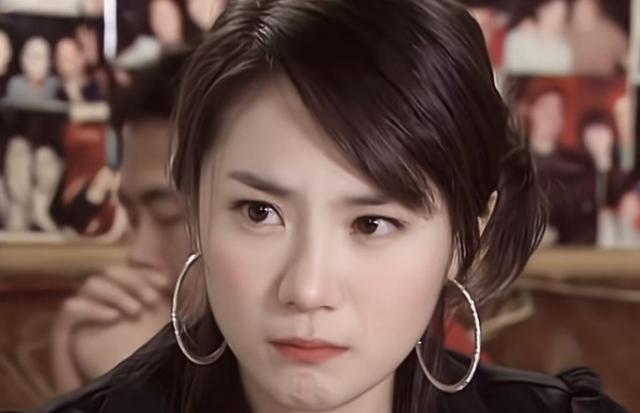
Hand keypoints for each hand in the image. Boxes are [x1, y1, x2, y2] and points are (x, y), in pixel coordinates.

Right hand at [51, 265, 170, 392]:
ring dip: (117, 294)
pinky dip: (94, 309)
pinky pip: (72, 307)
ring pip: (93, 284)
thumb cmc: (131, 359)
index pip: (128, 269)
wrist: (106, 386)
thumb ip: (157, 307)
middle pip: (111, 271)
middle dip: (134, 281)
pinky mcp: (62, 327)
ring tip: (136, 311)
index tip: (164, 283)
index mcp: (119, 293)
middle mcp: (97, 297)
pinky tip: (113, 318)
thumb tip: (174, 288)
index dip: (146, 272)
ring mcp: (79, 309)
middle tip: (152, 300)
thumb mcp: (150, 329)